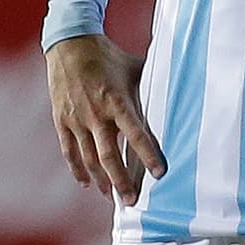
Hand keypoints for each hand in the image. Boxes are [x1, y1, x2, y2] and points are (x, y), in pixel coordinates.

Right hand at [46, 34, 165, 206]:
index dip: (148, 154)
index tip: (160, 173)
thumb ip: (153, 85)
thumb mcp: (135, 68)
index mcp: (117, 100)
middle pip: (108, 156)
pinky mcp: (62, 120)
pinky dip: (77, 169)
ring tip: (112, 197)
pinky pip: (69, 151)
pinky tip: (87, 182)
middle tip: (132, 200)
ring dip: (101, 180)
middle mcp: (96, 113)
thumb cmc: (108, 56)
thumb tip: (182, 92)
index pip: (136, 133)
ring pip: (88, 158)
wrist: (69, 44)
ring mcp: (76, 119)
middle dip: (121, 181)